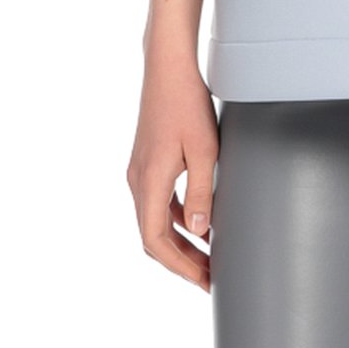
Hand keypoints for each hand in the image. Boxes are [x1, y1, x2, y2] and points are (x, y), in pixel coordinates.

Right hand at [126, 56, 218, 291]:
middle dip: (182, 260)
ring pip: (156, 219)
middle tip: (210, 276)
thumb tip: (201, 232)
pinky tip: (200, 223)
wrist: (168, 66)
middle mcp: (138, 180)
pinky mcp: (148, 160)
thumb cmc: (188, 102)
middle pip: (153, 236)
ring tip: (209, 256)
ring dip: (180, 241)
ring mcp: (141, 170)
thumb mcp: (205, 150)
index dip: (179, 266)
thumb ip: (202, 193)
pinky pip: (159, 201)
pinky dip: (177, 218)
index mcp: (149, 181)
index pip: (156, 241)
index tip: (203, 281)